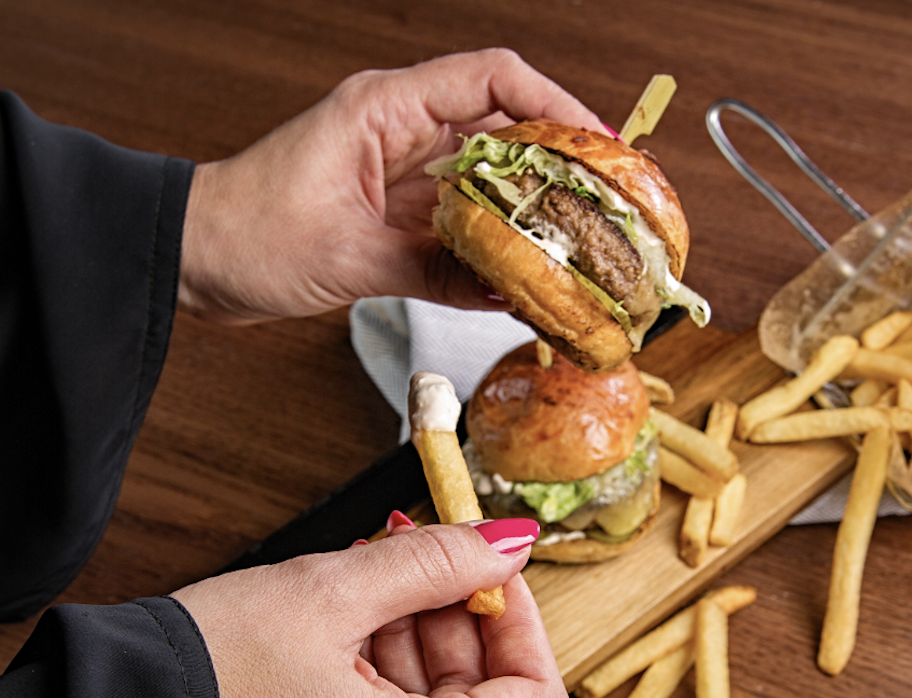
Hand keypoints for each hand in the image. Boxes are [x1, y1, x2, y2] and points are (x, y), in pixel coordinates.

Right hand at [171, 517, 566, 697]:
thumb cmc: (204, 677)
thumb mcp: (331, 594)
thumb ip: (436, 562)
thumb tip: (509, 541)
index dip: (522, 620)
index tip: (493, 566)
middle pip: (487, 694)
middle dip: (459, 612)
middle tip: (421, 553)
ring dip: (420, 627)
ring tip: (373, 576)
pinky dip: (387, 656)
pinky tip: (353, 612)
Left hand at [179, 48, 605, 323]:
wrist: (192, 258)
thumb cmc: (245, 233)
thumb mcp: (349, 257)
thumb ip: (436, 272)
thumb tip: (509, 291)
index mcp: (386, 110)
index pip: (492, 80)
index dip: (555, 103)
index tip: (600, 143)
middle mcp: (400, 132)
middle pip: (504, 127)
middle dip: (559, 160)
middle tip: (607, 200)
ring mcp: (401, 172)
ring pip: (488, 176)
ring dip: (531, 207)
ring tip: (578, 240)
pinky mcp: (397, 211)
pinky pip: (463, 220)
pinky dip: (494, 244)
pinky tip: (524, 274)